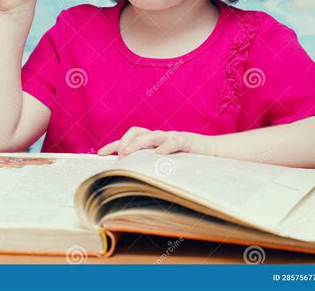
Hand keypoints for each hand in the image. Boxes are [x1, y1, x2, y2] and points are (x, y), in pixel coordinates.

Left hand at [97, 126, 216, 157]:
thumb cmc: (188, 162)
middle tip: (120, 155)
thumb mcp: (166, 166)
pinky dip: (166, 145)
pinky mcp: (187, 141)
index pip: (129, 139)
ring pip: (152, 135)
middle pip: (137, 132)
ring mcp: (172, 137)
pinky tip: (159, 154)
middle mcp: (160, 138)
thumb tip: (129, 183)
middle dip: (125, 141)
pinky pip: (175, 141)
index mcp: (152, 143)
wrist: (214, 154)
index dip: (114, 144)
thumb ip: (150, 169)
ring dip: (138, 143)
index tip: (100, 154)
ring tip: (129, 152)